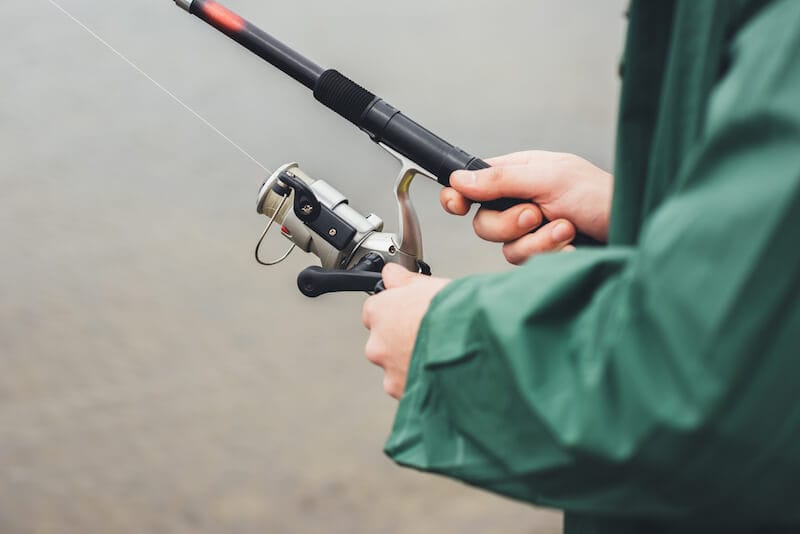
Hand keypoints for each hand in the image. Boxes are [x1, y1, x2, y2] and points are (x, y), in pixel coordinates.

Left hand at [362, 264, 450, 398]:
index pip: (375, 309)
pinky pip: (409, 386)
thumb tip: (392, 273)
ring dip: (412, 362)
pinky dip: (422, 382)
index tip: (409, 312)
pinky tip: (441, 371)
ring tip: (440, 355)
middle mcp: (378, 344)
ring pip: (396, 366)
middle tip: (430, 334)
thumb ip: (406, 281)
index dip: (396, 310)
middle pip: (384, 341)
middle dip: (403, 339)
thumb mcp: (431, 286)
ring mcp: (390, 371)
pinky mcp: (404, 392)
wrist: (474, 348)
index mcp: (380, 312)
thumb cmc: (455, 315)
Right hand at [441, 151, 612, 263]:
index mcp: (517, 175)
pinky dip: (550, 253)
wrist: (633, 228)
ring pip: (505, 247)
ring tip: (566, 228)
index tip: (456, 204)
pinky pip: (527, 262)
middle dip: (509, 223)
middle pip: (483, 222)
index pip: (472, 185)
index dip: (458, 196)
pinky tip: (571, 244)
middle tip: (536, 214)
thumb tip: (459, 180)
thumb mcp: (548, 178)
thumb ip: (501, 179)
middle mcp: (519, 203)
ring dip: (537, 239)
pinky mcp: (543, 255)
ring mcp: (530, 231)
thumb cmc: (599, 195)